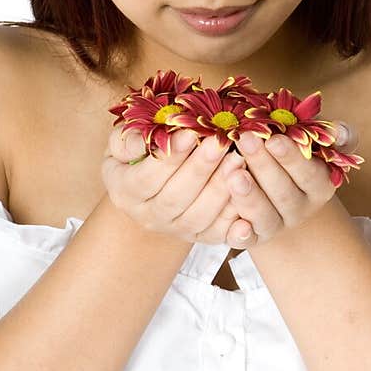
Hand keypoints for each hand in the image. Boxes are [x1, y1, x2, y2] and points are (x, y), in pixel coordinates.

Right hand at [101, 126, 254, 245]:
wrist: (150, 183)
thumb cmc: (138, 152)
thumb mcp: (122, 141)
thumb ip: (129, 139)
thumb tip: (144, 140)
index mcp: (124, 191)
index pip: (146, 178)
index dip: (169, 158)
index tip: (189, 134)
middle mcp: (147, 216)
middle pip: (175, 199)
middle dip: (200, 170)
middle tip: (221, 142)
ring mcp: (174, 230)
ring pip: (198, 217)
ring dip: (220, 190)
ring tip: (238, 160)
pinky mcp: (199, 236)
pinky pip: (218, 233)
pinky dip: (234, 218)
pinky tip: (248, 194)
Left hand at [219, 122, 359, 248]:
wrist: (269, 180)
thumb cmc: (290, 151)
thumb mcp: (315, 141)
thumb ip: (333, 135)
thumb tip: (340, 132)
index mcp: (320, 185)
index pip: (310, 174)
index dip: (292, 158)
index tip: (273, 139)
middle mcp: (300, 209)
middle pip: (284, 192)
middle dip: (264, 165)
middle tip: (246, 140)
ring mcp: (276, 225)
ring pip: (265, 218)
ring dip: (250, 198)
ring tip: (233, 175)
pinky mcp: (253, 237)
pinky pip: (247, 240)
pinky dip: (241, 236)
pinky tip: (237, 226)